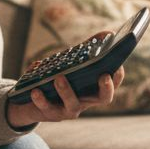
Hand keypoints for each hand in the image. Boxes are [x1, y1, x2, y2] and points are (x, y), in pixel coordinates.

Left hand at [7, 31, 125, 127]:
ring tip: (59, 77)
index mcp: (93, 89)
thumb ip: (87, 49)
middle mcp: (85, 102)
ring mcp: (69, 110)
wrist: (31, 99)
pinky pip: (46, 108)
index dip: (118, 77)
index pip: (112, 84)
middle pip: (104, 98)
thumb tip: (107, 33)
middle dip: (106, 88)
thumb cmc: (57, 77)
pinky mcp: (51, 114)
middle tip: (104, 76)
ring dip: (67, 91)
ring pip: (73, 105)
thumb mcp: (71, 63)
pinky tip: (36, 90)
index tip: (118, 66)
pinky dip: (41, 98)